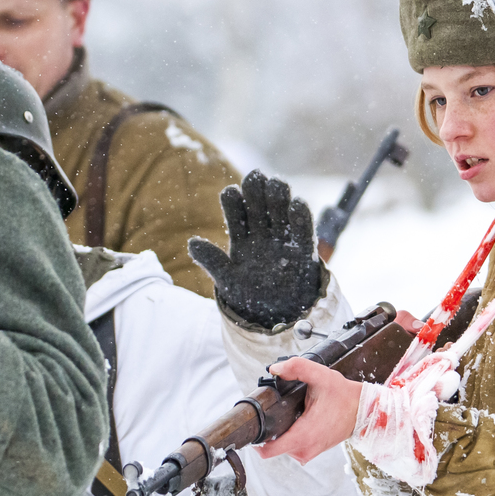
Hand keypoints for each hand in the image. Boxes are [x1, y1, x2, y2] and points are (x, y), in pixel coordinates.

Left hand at [188, 170, 321, 329]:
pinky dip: (301, 217)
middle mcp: (262, 232)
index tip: (231, 193)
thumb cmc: (250, 298)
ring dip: (279, 196)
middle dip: (257, 190)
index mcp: (241, 236)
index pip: (235, 211)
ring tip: (276, 183)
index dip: (233, 200)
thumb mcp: (227, 280)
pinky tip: (297, 204)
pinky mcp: (302, 249)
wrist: (277, 318)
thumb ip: (212, 261)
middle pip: (259, 204)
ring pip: (281, 211)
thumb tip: (191, 243)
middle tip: (255, 177)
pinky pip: (303, 230)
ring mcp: (283, 239)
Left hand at [256, 357, 360, 463]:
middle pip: (272, 446)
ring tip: (293, 415)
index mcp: (304, 434)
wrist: (362, 410)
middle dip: (271, 430)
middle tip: (280, 411)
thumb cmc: (343, 396)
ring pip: (282, 447)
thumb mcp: (321, 376)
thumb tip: (275, 369)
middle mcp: (305, 449)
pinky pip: (293, 447)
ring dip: (282, 433)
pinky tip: (299, 421)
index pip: (268, 451)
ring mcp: (309, 453)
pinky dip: (291, 436)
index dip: (256, 440)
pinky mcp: (312, 452)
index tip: (255, 427)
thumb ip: (297, 367)